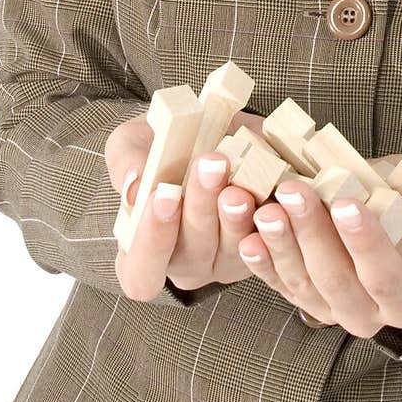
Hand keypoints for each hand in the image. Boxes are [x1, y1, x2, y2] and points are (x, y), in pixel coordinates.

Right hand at [104, 110, 265, 300]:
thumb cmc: (161, 145)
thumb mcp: (132, 143)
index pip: (141, 274)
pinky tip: (273, 188)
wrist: (211, 127)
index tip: (164, 195)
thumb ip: (127, 163)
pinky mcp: (264, 245)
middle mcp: (185, 263)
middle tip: (210, 165)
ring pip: (233, 250)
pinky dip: (272, 216)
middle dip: (201, 209)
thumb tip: (135, 188)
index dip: (152, 242)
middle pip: (191, 257)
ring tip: (239, 180)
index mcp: (145, 251)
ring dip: (236, 215)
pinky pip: (271, 241)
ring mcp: (227, 259)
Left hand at [237, 156, 401, 335]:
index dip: (365, 242)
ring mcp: (332, 307)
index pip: (387, 276)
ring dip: (281, 243)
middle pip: (337, 280)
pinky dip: (261, 258)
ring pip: (303, 282)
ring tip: (269, 206)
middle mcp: (371, 314)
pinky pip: (278, 281)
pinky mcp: (303, 293)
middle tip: (295, 192)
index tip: (346, 202)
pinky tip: (249, 233)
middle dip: (313, 233)